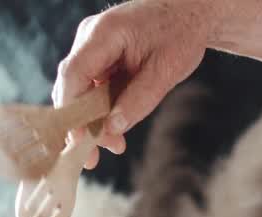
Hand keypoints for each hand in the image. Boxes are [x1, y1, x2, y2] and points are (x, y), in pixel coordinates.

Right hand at [53, 0, 210, 167]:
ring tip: (114, 146)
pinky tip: (115, 131)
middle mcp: (90, 38)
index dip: (71, 109)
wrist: (190, 13)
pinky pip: (93, 88)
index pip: (74, 73)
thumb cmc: (180, 34)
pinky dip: (101, 110)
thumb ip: (139, 99)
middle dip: (81, 123)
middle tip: (94, 158)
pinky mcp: (100, 58)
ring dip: (93, 120)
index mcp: (104, 33)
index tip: (77, 140)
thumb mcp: (166, 71)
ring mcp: (92, 47)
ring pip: (81, 90)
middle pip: (72, 85)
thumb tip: (113, 128)